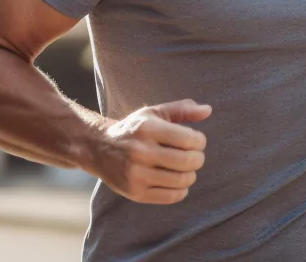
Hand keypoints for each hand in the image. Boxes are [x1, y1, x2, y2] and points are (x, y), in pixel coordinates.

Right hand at [86, 99, 210, 204]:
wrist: (98, 148)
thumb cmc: (133, 129)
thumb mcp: (154, 113)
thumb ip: (182, 109)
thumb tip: (208, 110)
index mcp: (147, 128)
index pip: (190, 139)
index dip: (200, 141)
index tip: (195, 141)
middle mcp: (141, 152)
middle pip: (188, 161)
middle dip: (198, 159)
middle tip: (194, 156)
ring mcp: (137, 174)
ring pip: (182, 180)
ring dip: (191, 175)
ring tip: (185, 169)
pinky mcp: (135, 192)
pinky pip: (171, 196)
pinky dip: (181, 190)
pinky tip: (177, 181)